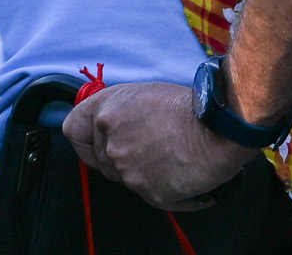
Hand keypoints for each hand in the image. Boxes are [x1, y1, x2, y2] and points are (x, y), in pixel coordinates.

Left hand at [64, 81, 254, 209]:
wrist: (217, 130)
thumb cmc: (187, 107)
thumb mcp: (141, 95)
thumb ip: (118, 113)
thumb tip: (112, 126)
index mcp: (105, 114)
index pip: (74, 131)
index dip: (85, 139)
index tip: (95, 143)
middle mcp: (110, 144)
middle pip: (103, 160)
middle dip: (124, 156)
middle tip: (151, 147)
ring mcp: (128, 172)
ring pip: (127, 178)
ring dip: (146, 172)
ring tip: (171, 157)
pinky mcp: (149, 194)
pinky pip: (152, 195)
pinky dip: (168, 189)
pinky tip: (184, 173)